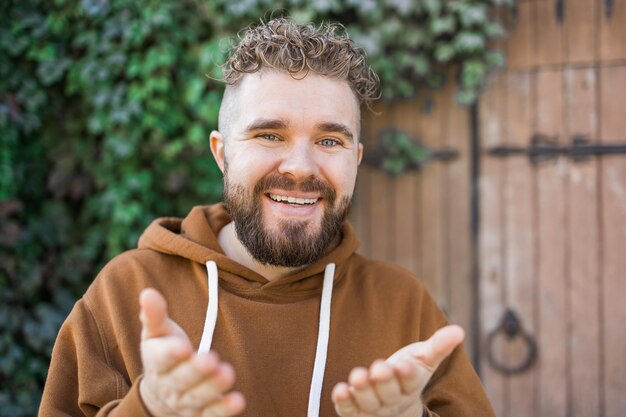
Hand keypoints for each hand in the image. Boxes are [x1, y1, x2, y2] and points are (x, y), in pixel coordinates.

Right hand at [138, 288, 244, 416]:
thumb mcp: (157, 333)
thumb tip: (147, 293)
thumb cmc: (163, 353)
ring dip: (212, 388)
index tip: (182, 347)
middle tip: (210, 361)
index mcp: (157, 362)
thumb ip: (154, 315)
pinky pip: (212, 415)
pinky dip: (224, 410)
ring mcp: (186, 403)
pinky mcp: (201, 414)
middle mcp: (170, 385)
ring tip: (227, 374)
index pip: (161, 359)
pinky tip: (238, 401)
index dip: (171, 353)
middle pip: (182, 380)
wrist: (160, 396)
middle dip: (196, 371)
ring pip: (198, 398)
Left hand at [331, 325, 464, 416]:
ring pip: (368, 402)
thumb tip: (459, 330)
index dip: (408, 374)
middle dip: (384, 381)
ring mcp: (373, 408)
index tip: (405, 365)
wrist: (393, 407)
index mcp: (410, 385)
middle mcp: (392, 399)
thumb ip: (438, 346)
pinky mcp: (354, 412)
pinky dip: (344, 401)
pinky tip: (340, 390)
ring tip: (358, 376)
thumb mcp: (423, 360)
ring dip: (362, 390)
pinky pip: (349, 410)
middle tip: (379, 369)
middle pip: (389, 391)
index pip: (411, 380)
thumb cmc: (406, 375)